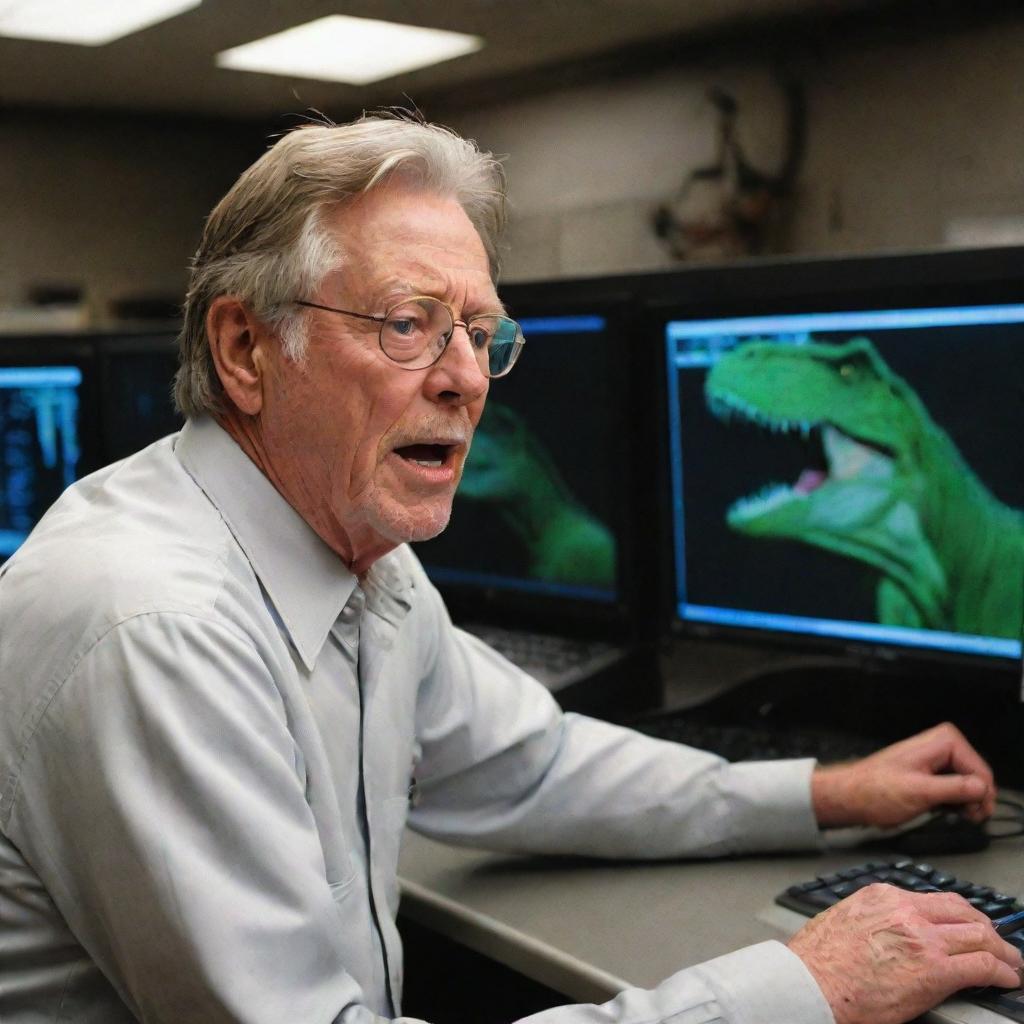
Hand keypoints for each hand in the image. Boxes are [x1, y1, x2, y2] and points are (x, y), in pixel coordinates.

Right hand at [789, 884, 1022, 1023]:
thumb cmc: (818, 962)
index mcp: (882, 896)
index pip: (935, 899)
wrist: (811, 984)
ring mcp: (922, 939)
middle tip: (997, 943)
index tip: (966, 924)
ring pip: (980, 935)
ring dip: (1002, 951)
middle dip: (986, 928)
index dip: (959, 914)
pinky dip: (1002, 972)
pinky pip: (982, 966)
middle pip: (963, 911)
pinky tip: (1007, 979)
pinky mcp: (934, 971)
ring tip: (1010, 963)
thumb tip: (889, 931)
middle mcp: (905, 910)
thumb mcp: (845, 920)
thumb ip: (873, 918)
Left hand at [811, 722, 994, 828]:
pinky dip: (954, 802)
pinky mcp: (930, 773)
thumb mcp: (920, 792)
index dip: (981, 795)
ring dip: (965, 802)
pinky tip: (946, 811)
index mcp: (943, 741)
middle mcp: (941, 745)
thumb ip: (954, 789)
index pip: (980, 770)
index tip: (974, 814)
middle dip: (974, 799)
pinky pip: (955, 787)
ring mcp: (936, 759)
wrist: (851, 795)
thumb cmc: (876, 791)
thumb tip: (982, 788)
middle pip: (977, 776)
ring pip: (968, 783)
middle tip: (966, 817)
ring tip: (954, 815)